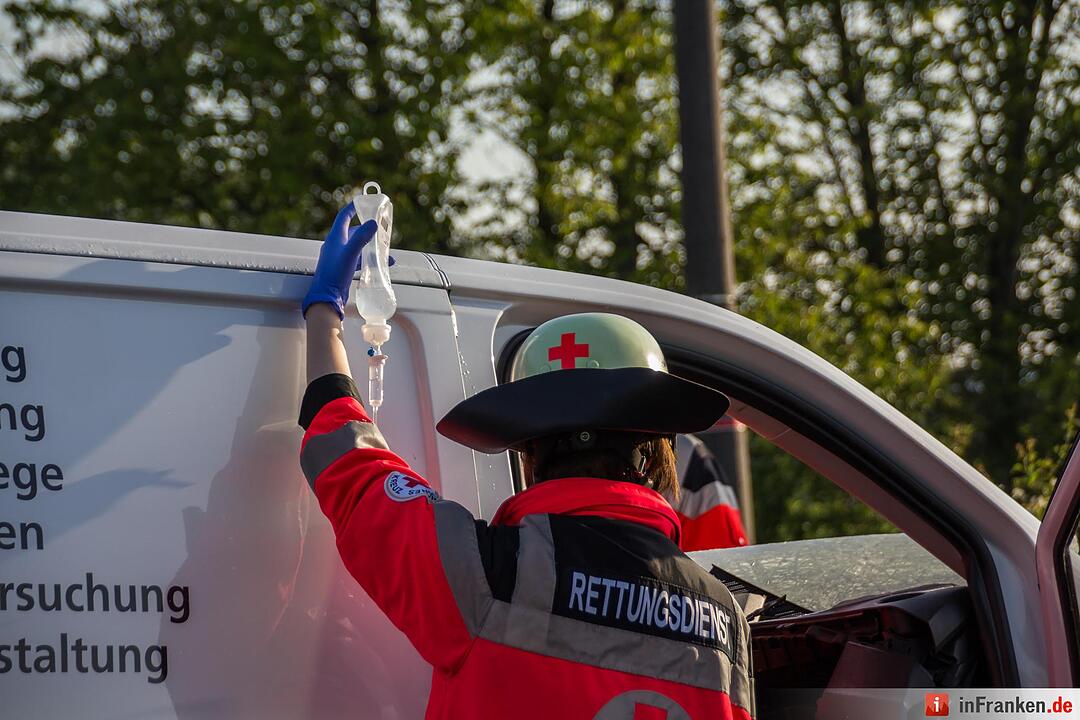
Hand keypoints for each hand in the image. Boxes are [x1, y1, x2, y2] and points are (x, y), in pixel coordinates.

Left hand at [302, 203, 377, 318]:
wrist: (327, 296)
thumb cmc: (335, 274)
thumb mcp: (351, 253)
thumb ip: (361, 237)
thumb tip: (372, 223)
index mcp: (335, 238)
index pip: (344, 217)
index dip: (353, 208)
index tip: (362, 202)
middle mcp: (336, 245)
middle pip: (352, 231)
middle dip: (366, 229)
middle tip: (379, 227)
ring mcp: (339, 257)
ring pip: (357, 246)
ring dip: (370, 246)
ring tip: (383, 248)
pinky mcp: (343, 268)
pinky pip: (358, 259)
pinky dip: (368, 259)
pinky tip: (380, 264)